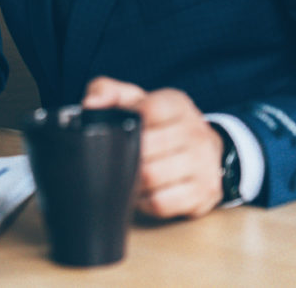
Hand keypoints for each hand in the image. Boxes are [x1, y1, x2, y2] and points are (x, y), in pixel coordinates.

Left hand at [82, 76, 224, 218]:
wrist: (199, 150)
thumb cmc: (156, 123)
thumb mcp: (133, 99)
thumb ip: (107, 91)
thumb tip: (90, 104)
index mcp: (177, 104)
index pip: (149, 110)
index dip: (127, 122)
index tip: (118, 130)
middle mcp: (196, 131)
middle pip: (146, 148)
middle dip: (124, 155)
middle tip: (113, 158)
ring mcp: (203, 162)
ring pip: (152, 176)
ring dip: (132, 179)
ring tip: (126, 174)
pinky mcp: (205, 191)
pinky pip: (161, 202)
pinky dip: (144, 201)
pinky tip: (142, 192)